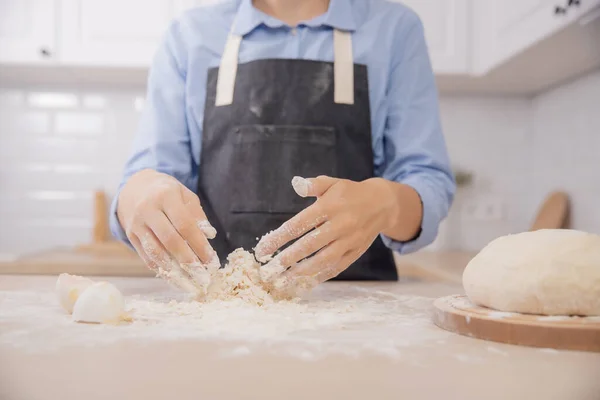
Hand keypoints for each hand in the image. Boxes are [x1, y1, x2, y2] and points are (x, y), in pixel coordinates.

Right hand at [117, 169, 218, 294]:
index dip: (199, 244)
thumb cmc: (166, 192)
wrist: (134, 187)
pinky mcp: (130, 236)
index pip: (185, 225)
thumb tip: (209, 236)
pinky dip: (161, 269)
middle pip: (170, 240)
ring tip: (190, 283)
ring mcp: (137, 224)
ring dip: (174, 271)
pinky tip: (175, 278)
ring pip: (155, 252)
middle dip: (188, 261)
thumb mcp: (184, 194)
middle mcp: (148, 210)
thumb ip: (197, 215)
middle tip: (203, 276)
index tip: (211, 260)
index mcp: (166, 196)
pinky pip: (146, 256)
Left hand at [254, 175, 411, 289]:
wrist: (382, 204)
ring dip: (302, 272)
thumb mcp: (332, 183)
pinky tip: (305, 283)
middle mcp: (340, 224)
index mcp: (330, 206)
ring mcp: (349, 240)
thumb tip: (295, 183)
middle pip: (310, 244)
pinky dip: (321, 276)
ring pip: (324, 260)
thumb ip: (313, 185)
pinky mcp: (355, 252)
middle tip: (270, 269)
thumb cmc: (349, 193)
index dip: (279, 238)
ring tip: (284, 280)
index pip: (299, 224)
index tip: (263, 249)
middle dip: (288, 258)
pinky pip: (337, 267)